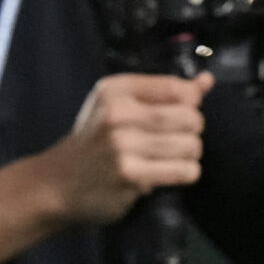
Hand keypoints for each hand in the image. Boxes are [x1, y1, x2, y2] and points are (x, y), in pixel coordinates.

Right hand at [42, 71, 213, 226]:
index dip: (191, 104)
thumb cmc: (97, 141)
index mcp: (116, 90)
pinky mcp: (131, 174)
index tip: (176, 116)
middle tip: (172, 141)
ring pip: (192, 146)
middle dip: (191, 132)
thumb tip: (207, 80)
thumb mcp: (121, 107)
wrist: (56, 183)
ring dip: (188, 156)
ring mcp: (123, 145)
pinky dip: (184, 173)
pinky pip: (185, 171)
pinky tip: (164, 173)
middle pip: (192, 118)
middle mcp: (118, 114)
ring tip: (167, 158)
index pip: (179, 89)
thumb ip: (166, 93)